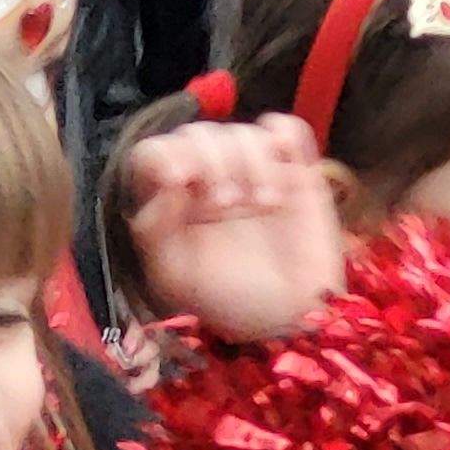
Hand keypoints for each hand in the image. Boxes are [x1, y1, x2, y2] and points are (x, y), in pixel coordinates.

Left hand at [123, 114, 345, 342]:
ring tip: (264, 205)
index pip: (156, 152)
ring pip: (243, 131)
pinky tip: (285, 169)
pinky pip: (288, 129)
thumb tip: (164, 183)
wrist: (287, 319)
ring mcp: (254, 171)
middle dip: (212, 161)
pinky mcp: (296, 171)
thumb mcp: (174, 276)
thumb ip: (153, 229)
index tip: (180, 180)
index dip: (165, 155)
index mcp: (173, 197)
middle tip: (227, 205)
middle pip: (199, 133)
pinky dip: (285, 136)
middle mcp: (209, 177)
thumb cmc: (226, 300)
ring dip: (251, 161)